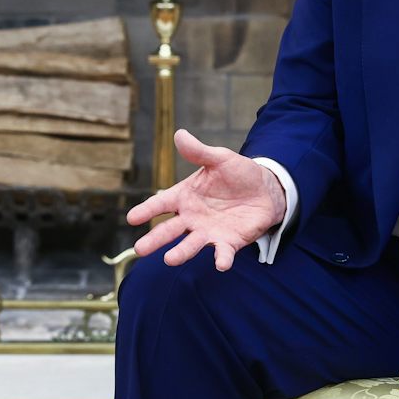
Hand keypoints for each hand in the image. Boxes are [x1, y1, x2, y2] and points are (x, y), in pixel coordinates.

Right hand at [126, 130, 287, 271]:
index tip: (132, 218)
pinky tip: (220, 264)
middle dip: (155, 240)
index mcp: (184, 196)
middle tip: (140, 249)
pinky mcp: (228, 242)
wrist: (266, 190)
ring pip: (190, 244)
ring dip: (181, 253)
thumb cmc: (238, 173)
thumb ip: (199, 152)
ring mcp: (208, 232)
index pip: (160, 204)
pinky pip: (223, 252)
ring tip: (169, 260)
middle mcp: (192, 217)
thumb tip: (179, 134)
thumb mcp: (219, 158)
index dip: (146, 210)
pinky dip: (221, 259)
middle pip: (169, 230)